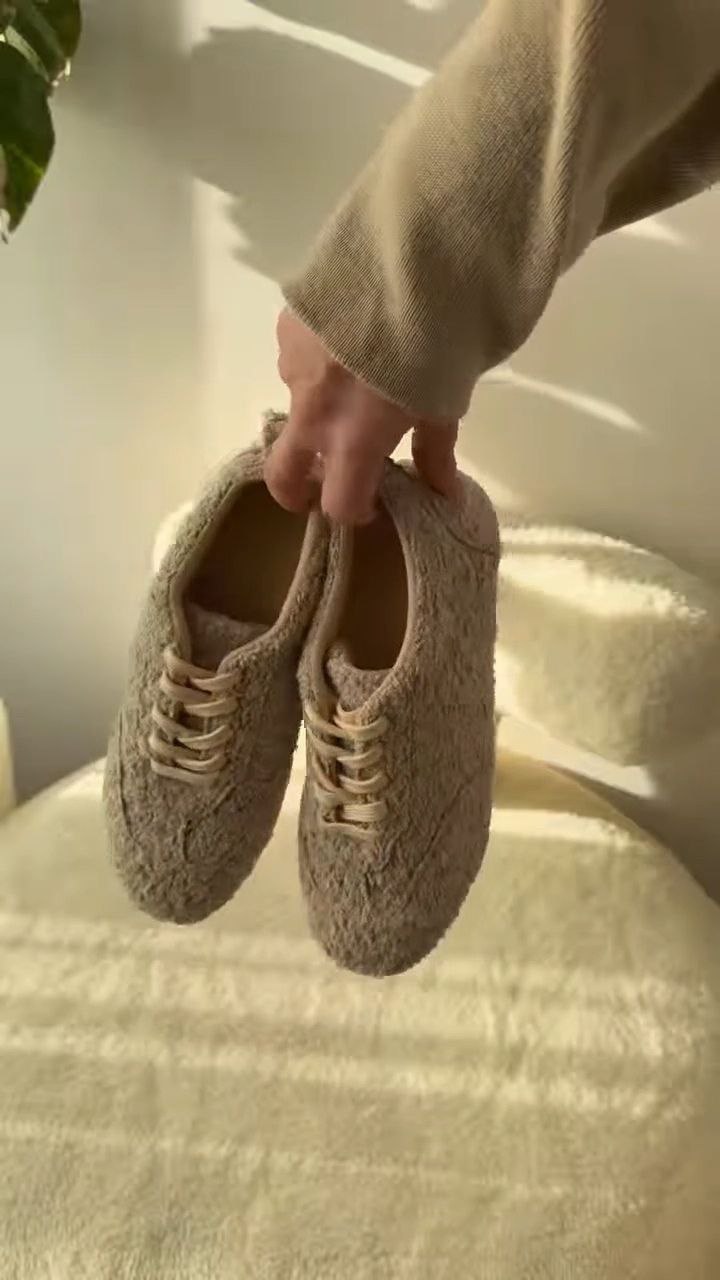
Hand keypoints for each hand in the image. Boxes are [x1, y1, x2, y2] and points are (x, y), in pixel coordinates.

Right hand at [265, 309, 457, 524]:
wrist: (409, 260)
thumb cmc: (439, 341)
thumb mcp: (445, 401)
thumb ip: (434, 449)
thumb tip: (442, 489)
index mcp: (353, 442)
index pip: (339, 504)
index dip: (355, 511)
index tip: (372, 502)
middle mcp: (312, 413)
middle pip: (283, 474)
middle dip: (297, 489)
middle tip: (320, 483)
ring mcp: (292, 368)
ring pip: (298, 405)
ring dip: (320, 408)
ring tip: (356, 377)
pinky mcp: (288, 327)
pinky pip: (298, 357)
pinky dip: (320, 360)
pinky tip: (347, 335)